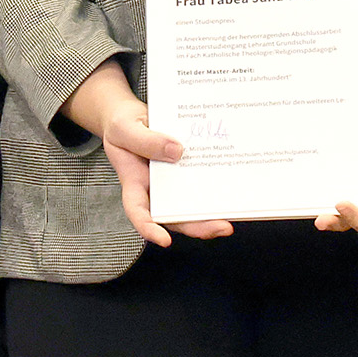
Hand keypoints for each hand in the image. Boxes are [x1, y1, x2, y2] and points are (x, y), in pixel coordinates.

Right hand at [62, 60, 229, 246]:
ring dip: (212, 214)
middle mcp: (156, 189)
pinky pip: (201, 184)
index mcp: (134, 183)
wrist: (130, 116)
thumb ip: (146, 141)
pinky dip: (216, 188)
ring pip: (191, 206)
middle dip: (198, 227)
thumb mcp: (124, 128)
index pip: (138, 211)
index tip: (164, 240)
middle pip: (174, 217)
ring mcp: (173, 183)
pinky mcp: (187, 172)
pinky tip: (233, 186)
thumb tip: (178, 152)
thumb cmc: (122, 125)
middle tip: (222, 227)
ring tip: (235, 215)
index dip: (149, 228)